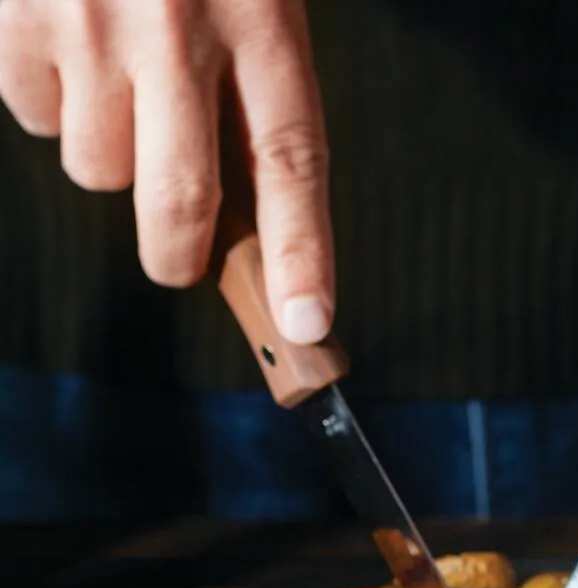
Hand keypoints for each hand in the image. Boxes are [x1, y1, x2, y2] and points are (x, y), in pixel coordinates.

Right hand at [0, 0, 332, 344]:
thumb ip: (256, 79)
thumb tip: (249, 205)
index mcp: (259, 14)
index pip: (290, 159)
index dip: (301, 253)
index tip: (308, 325)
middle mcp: (174, 25)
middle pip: (178, 202)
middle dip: (177, 255)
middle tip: (177, 258)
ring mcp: (84, 21)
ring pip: (98, 169)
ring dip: (109, 151)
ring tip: (117, 79)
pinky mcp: (12, 16)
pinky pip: (32, 116)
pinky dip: (50, 102)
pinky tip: (66, 43)